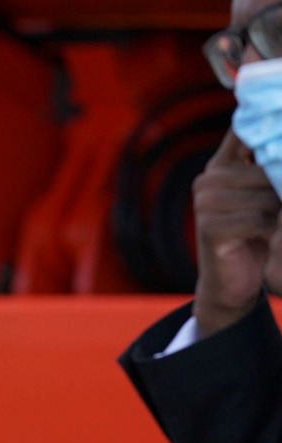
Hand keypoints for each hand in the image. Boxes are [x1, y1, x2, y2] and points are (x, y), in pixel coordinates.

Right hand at [193, 128, 281, 335]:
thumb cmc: (255, 236)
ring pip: (265, 194)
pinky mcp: (209, 228)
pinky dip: (274, 230)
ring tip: (281, 222)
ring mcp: (205, 204)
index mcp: (220, 165)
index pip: (244, 130)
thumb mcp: (263, 196)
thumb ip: (270, 168)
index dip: (270, 121)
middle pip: (266, 166)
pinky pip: (257, 219)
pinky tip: (274, 237)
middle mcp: (208, 180)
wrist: (231, 284)